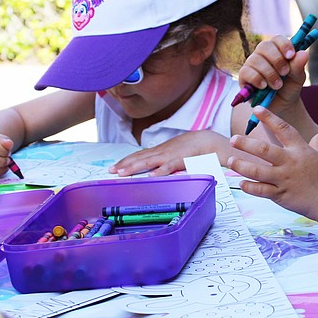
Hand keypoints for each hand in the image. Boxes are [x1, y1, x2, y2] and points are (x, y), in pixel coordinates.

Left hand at [109, 130, 232, 176]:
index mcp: (159, 151)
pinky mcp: (180, 160)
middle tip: (111, 171)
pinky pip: (168, 167)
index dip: (125, 161)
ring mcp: (169, 156)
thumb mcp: (172, 152)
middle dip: (124, 165)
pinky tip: (151, 177)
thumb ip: (161, 159)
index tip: (113, 168)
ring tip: (122, 173)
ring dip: (134, 167)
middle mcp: (161, 152)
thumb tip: (150, 169)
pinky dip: (160, 171)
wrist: (206, 140)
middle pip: (139, 158)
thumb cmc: (189, 148)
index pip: (138, 155)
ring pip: (149, 162)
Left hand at [228, 106, 317, 216]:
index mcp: (300, 150)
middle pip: (264, 150)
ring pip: (258, 171)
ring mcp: (285, 179)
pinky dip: (249, 187)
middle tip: (233, 139)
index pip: (283, 128)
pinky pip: (261, 190)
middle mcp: (290, 162)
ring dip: (242, 166)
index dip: (269, 117)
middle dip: (246, 144)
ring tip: (230, 160)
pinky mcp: (281, 195)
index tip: (256, 109)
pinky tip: (241, 182)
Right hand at [238, 35, 308, 113]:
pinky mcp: (244, 76)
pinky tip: (264, 87)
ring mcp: (252, 64)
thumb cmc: (289, 87)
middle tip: (285, 73)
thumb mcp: (297, 78)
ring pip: (256, 60)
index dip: (283, 45)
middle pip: (264, 46)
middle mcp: (263, 54)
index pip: (277, 39)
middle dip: (276, 59)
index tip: (291, 55)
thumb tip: (304, 53)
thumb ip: (298, 66)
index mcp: (277, 50)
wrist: (282, 106)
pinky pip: (246, 72)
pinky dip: (257, 79)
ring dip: (269, 73)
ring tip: (278, 85)